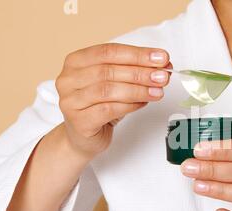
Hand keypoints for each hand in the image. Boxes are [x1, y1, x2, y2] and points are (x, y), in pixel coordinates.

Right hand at [56, 43, 170, 158]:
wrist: (84, 136)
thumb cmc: (100, 105)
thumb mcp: (116, 83)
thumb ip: (134, 71)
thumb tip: (162, 66)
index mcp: (76, 61)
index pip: (109, 51)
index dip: (137, 54)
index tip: (161, 57)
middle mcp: (68, 79)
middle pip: (109, 70)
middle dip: (141, 73)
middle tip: (163, 76)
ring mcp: (70, 101)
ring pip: (108, 90)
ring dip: (138, 90)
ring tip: (158, 91)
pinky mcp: (79, 121)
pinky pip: (108, 110)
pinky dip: (130, 105)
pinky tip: (143, 103)